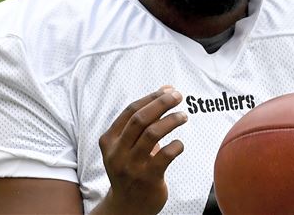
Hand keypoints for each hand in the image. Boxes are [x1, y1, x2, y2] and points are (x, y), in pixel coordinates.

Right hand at [92, 87, 187, 214]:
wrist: (127, 207)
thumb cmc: (131, 167)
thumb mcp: (127, 145)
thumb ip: (143, 121)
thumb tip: (166, 90)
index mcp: (109, 140)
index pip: (131, 111)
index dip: (151, 97)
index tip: (168, 90)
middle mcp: (117, 153)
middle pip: (140, 119)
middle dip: (162, 103)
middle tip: (178, 96)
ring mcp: (131, 167)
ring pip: (152, 134)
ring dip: (171, 120)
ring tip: (184, 116)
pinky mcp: (148, 179)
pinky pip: (166, 155)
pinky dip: (176, 145)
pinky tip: (179, 144)